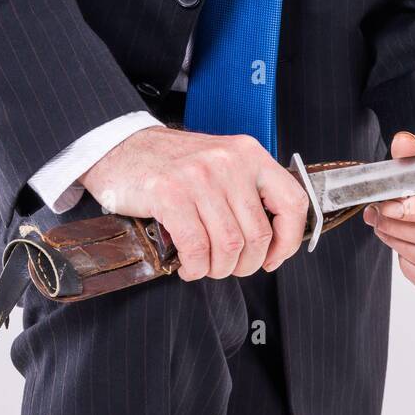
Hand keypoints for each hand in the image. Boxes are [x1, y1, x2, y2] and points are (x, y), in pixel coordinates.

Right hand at [79, 125, 307, 281]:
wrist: (122, 146)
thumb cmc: (173, 162)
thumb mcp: (221, 162)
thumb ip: (247, 190)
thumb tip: (274, 239)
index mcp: (249, 153)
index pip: (293, 202)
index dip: (289, 240)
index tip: (274, 257)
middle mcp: (229, 162)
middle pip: (257, 235)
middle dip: (245, 264)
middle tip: (228, 266)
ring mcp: (199, 177)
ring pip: (229, 247)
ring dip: (218, 269)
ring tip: (205, 266)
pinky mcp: (170, 194)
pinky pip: (197, 249)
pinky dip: (195, 268)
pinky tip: (188, 266)